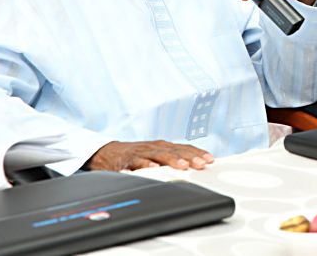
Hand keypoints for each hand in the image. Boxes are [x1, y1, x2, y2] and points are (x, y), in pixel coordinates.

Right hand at [87, 140, 213, 171]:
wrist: (105, 152)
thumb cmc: (135, 156)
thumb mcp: (154, 156)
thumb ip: (170, 162)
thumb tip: (192, 170)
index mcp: (162, 146)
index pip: (183, 148)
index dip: (197, 153)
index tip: (210, 159)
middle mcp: (154, 147)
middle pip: (175, 151)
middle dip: (190, 157)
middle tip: (201, 164)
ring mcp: (141, 153)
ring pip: (159, 155)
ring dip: (172, 160)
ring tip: (183, 166)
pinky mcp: (126, 160)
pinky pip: (136, 162)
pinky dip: (145, 164)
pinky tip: (153, 168)